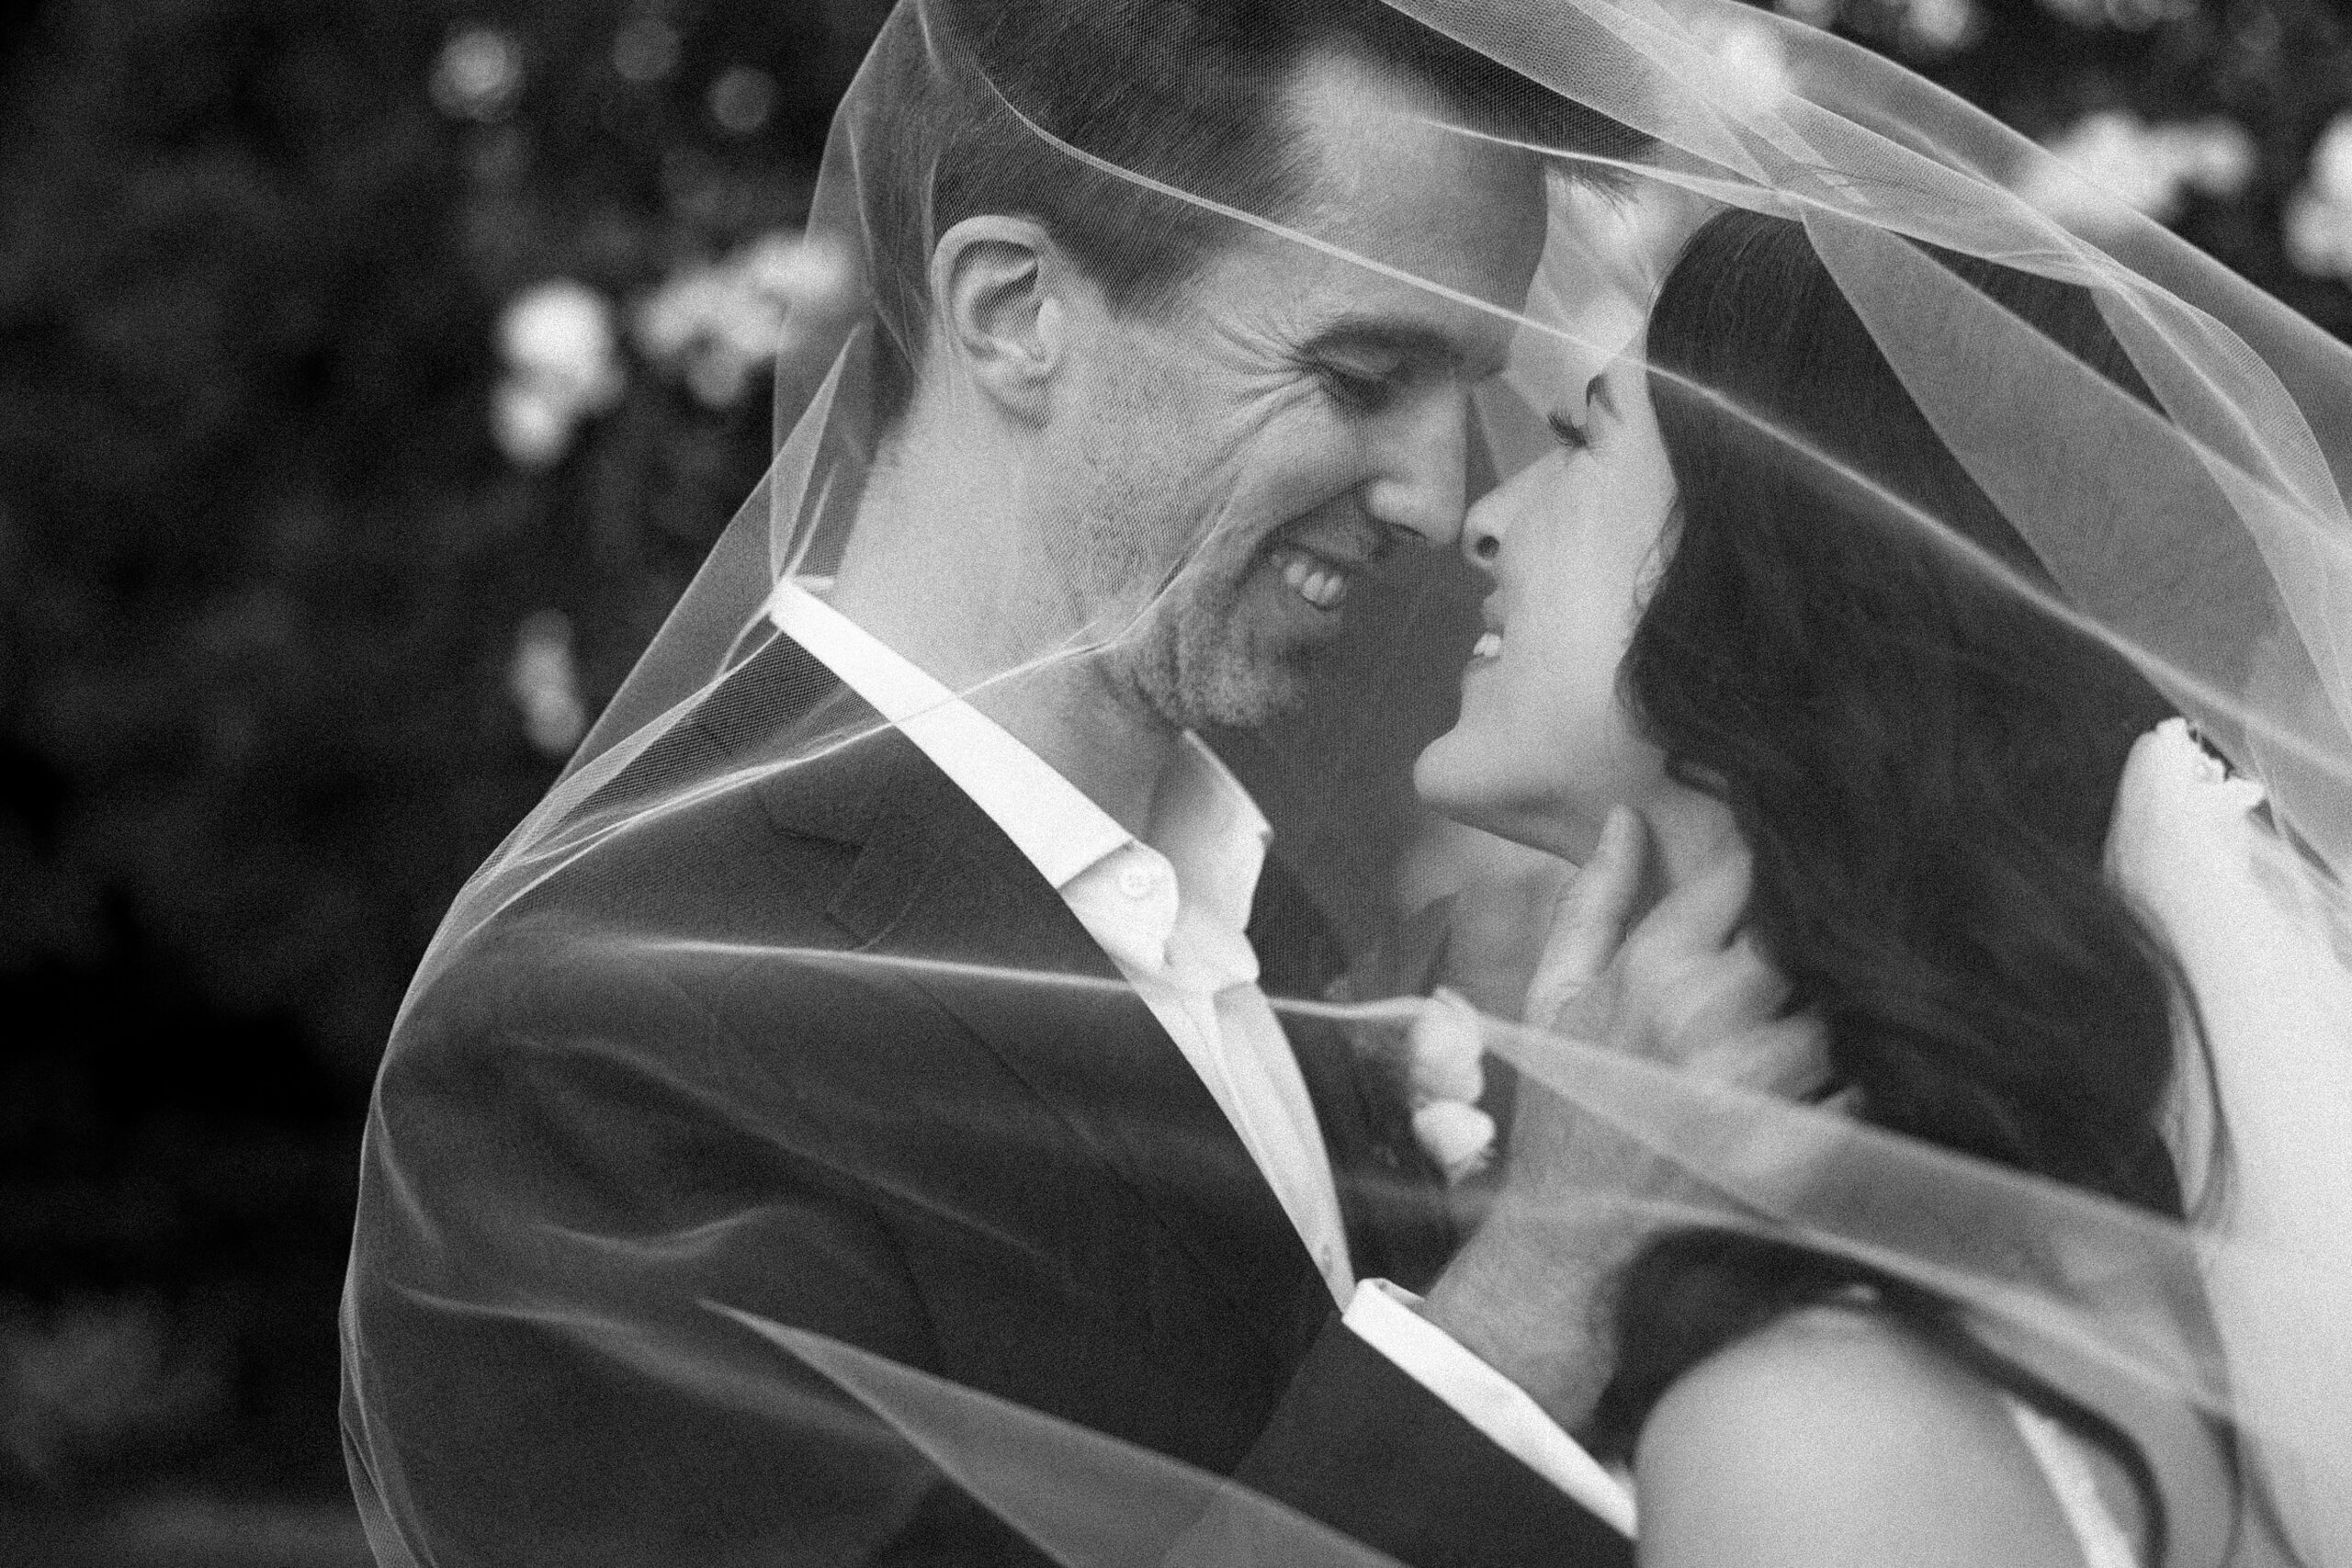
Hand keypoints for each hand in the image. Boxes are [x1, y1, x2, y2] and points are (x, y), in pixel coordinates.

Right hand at [1420, 806, 1829, 1426]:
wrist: (1578, 1239)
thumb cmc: (1568, 1104)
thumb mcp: (1555, 993)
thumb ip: (1593, 900)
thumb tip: (1627, 815)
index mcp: (1656, 968)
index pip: (1749, 873)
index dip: (1773, 861)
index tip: (1785, 861)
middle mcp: (1715, 1017)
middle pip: (1812, 933)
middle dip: (1815, 933)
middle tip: (1818, 934)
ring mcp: (1766, 1085)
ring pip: (1843, 1005)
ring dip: (1838, 1004)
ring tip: (1819, 1011)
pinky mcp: (1806, 1147)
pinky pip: (1862, 1083)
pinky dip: (1852, 1075)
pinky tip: (1829, 1076)